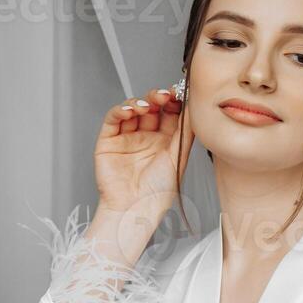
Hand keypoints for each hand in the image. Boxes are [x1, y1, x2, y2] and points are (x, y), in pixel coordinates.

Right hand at [93, 87, 190, 224]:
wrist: (135, 209)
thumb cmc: (158, 192)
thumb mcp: (178, 157)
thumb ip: (185, 131)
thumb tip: (193, 106)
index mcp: (165, 141)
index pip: (170, 113)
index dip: (174, 100)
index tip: (180, 92)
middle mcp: (146, 137)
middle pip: (152, 108)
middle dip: (158, 98)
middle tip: (165, 96)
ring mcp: (127, 137)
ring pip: (132, 109)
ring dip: (140, 102)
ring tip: (148, 105)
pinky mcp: (108, 141)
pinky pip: (113, 119)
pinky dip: (120, 109)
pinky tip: (131, 110)